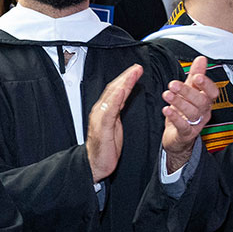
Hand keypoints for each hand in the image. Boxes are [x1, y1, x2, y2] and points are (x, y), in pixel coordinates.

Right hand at [86, 65, 143, 181]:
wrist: (94, 164)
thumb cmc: (105, 147)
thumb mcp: (115, 125)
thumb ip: (117, 110)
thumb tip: (124, 98)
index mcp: (104, 110)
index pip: (115, 90)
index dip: (126, 79)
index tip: (136, 70)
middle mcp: (100, 111)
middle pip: (114, 89)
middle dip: (126, 77)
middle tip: (138, 68)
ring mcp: (100, 118)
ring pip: (112, 96)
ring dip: (123, 83)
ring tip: (133, 73)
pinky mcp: (102, 127)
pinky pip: (109, 111)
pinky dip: (115, 99)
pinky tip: (121, 91)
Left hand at [159, 55, 216, 166]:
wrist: (177, 135)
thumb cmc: (184, 111)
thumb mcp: (189, 90)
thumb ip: (196, 74)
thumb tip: (202, 59)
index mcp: (206, 100)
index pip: (212, 91)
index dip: (206, 84)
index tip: (197, 76)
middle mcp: (203, 112)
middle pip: (201, 101)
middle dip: (187, 91)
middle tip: (173, 84)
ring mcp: (196, 124)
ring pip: (192, 113)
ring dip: (179, 102)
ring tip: (167, 95)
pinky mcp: (186, 133)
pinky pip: (183, 126)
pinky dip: (175, 118)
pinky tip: (166, 110)